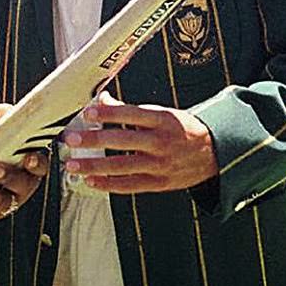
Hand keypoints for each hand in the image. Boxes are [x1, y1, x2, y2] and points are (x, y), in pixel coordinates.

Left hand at [0, 103, 47, 220]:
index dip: (37, 163)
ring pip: (3, 202)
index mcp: (34, 164)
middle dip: (8, 177)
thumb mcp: (7, 130)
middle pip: (21, 185)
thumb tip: (0, 110)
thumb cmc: (3, 146)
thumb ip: (7, 118)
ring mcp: (12, 200)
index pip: (41, 166)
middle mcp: (26, 185)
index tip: (29, 157)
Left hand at [62, 91, 216, 192]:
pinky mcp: (159, 183)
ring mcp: (160, 165)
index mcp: (163, 120)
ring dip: (95, 166)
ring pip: (123, 166)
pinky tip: (91, 181)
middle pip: (123, 141)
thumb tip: (101, 100)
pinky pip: (131, 185)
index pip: (132, 114)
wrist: (214, 153)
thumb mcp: (161, 113)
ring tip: (73, 165)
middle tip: (71, 140)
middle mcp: (161, 142)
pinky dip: (109, 185)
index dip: (109, 113)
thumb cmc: (182, 129)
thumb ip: (129, 109)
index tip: (87, 113)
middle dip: (94, 140)